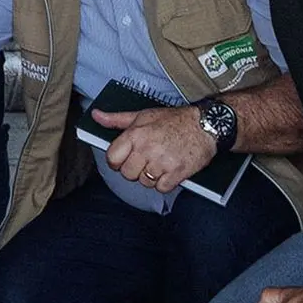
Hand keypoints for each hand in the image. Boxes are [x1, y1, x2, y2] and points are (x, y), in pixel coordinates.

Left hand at [92, 103, 217, 192]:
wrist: (206, 125)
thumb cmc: (174, 120)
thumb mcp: (142, 115)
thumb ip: (116, 119)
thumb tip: (96, 116)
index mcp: (135, 135)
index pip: (112, 158)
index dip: (116, 161)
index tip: (123, 160)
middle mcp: (146, 149)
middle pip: (127, 174)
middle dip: (134, 170)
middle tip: (145, 161)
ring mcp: (162, 162)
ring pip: (144, 182)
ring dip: (151, 177)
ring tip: (160, 164)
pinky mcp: (177, 173)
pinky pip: (162, 188)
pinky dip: (165, 183)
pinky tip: (169, 171)